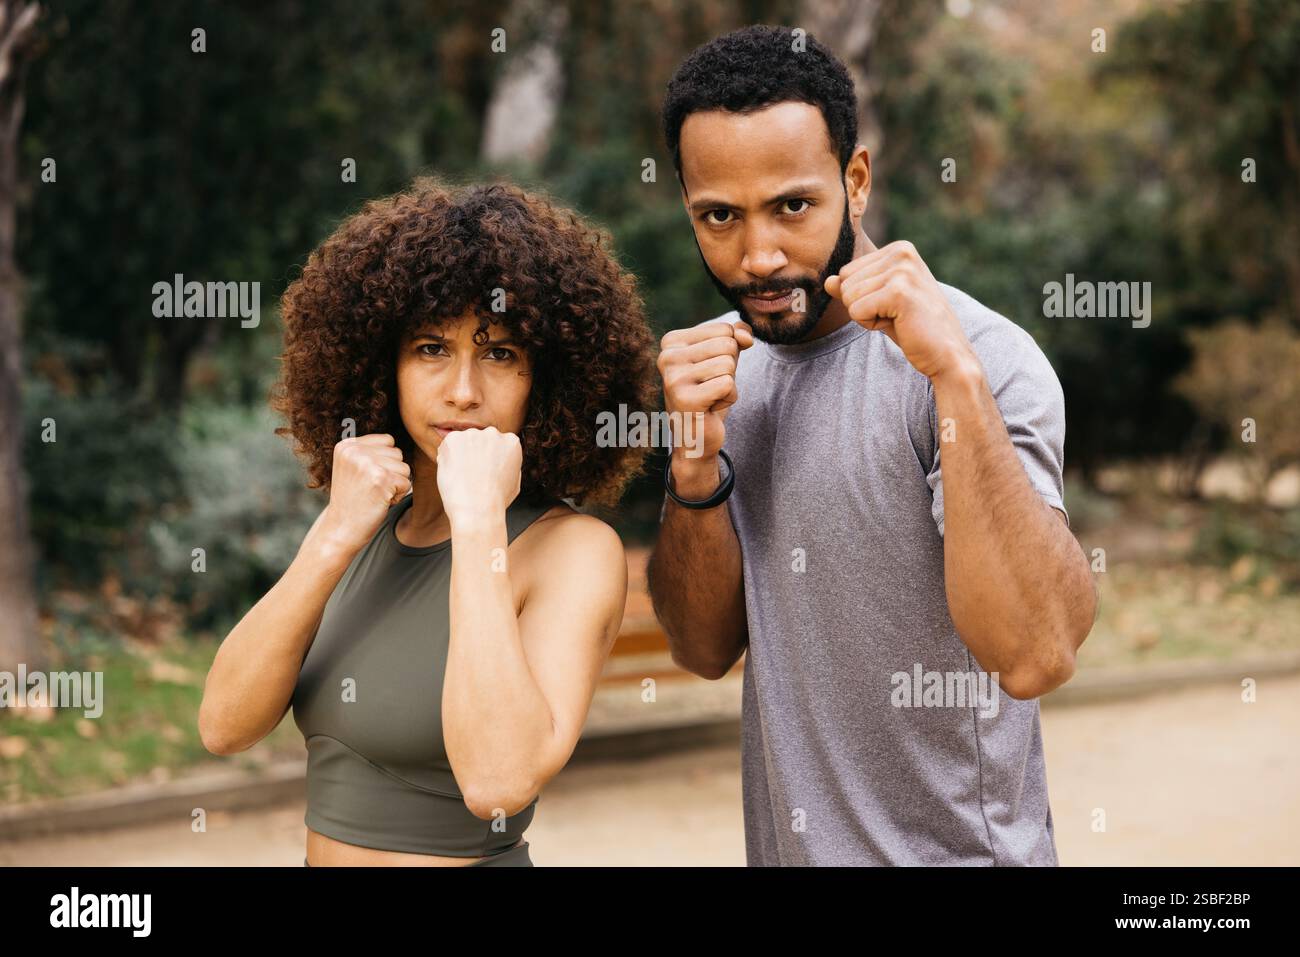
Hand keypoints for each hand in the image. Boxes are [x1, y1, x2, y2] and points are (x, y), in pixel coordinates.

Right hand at [319, 433, 411, 552]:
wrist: (341, 529)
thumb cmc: (353, 500)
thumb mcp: (353, 467)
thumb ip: (370, 451)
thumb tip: (396, 440)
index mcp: (347, 445)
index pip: (387, 441)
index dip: (385, 462)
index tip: (366, 478)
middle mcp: (355, 451)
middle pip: (398, 453)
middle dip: (391, 473)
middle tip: (370, 489)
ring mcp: (367, 463)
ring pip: (404, 468)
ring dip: (395, 485)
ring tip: (374, 495)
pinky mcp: (380, 479)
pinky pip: (407, 483)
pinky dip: (398, 496)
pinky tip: (379, 502)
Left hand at [435, 426, 521, 527]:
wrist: (478, 508)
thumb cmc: (496, 501)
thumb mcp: (514, 482)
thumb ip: (509, 466)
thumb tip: (502, 462)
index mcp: (511, 442)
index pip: (496, 445)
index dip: (488, 460)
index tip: (484, 473)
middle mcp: (494, 433)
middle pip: (479, 441)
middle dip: (474, 454)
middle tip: (471, 476)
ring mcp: (473, 434)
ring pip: (462, 442)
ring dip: (460, 456)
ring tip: (462, 477)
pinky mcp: (453, 438)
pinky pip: (446, 447)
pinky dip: (446, 459)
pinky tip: (453, 474)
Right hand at [657, 319, 753, 473]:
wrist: (696, 436)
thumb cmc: (710, 392)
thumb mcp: (724, 356)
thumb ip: (737, 335)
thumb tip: (746, 336)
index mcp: (671, 341)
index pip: (723, 329)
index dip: (728, 352)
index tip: (708, 372)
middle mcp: (667, 356)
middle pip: (727, 344)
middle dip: (729, 368)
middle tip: (710, 386)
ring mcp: (674, 378)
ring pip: (728, 364)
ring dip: (729, 384)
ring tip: (710, 396)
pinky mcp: (686, 399)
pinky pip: (728, 385)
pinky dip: (729, 398)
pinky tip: (711, 407)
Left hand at [824, 240, 977, 380]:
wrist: (947, 353)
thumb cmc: (913, 328)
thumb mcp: (878, 303)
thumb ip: (853, 289)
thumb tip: (828, 281)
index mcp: (899, 249)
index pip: (847, 272)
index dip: (863, 297)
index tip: (893, 305)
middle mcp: (901, 252)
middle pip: (845, 282)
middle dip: (863, 306)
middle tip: (896, 314)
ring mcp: (902, 270)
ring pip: (848, 297)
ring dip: (868, 317)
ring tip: (899, 318)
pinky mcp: (899, 291)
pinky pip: (856, 311)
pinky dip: (871, 325)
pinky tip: (899, 325)